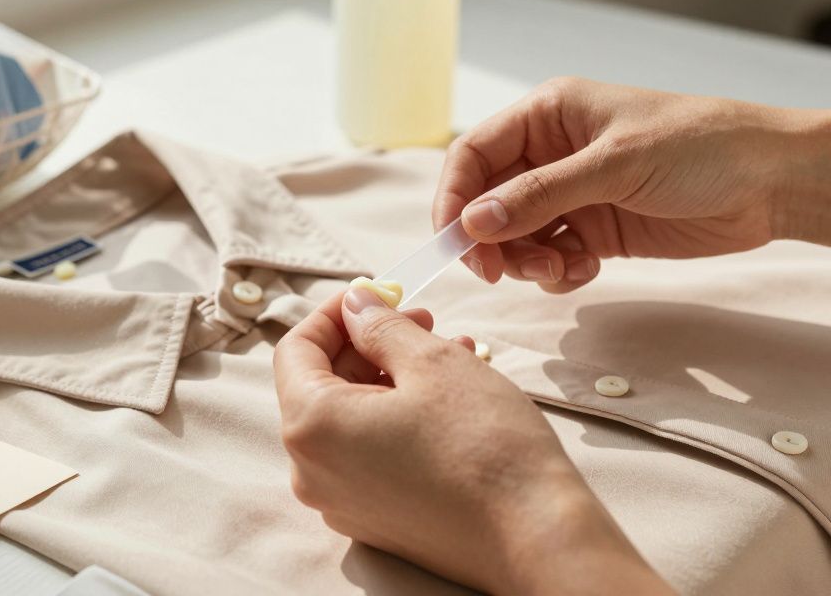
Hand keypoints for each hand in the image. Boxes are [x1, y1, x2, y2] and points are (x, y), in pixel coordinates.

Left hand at [273, 287, 673, 594]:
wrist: (535, 536)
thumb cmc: (484, 447)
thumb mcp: (432, 362)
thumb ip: (381, 326)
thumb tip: (356, 305)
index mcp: (312, 427)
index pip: (296, 350)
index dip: (335, 313)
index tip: (374, 294)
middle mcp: (312, 472)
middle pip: (321, 384)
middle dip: (370, 344)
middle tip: (422, 320)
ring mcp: (342, 502)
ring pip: (351, 418)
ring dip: (393, 377)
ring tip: (452, 352)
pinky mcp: (375, 520)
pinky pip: (369, 454)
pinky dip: (398, 417)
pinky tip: (449, 398)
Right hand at [435, 77, 798, 291]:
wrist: (774, 182)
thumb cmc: (702, 147)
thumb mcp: (616, 164)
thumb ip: (542, 194)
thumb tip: (475, 222)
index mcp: (549, 115)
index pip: (474, 155)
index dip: (455, 198)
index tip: (455, 243)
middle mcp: (553, 153)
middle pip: (488, 201)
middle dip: (489, 239)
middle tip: (500, 273)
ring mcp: (574, 193)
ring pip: (516, 235)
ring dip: (525, 260)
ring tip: (561, 268)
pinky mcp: (597, 229)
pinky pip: (552, 255)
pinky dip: (557, 270)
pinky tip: (587, 269)